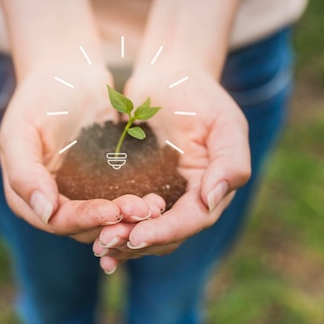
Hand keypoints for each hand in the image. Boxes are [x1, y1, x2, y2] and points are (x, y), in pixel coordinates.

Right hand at [0, 58, 163, 241]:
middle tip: (143, 210)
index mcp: (27, 198)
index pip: (58, 222)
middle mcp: (53, 205)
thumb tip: (44, 212)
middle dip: (114, 223)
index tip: (112, 210)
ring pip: (106, 222)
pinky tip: (156, 200)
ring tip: (154, 207)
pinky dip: (137, 206)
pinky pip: (120, 204)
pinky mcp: (103, 187)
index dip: (85, 220)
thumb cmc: (38, 97)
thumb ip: (24, 173)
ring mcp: (80, 197)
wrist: (69, 73)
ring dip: (130, 220)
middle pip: (85, 228)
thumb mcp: (20, 130)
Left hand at [92, 66, 250, 270]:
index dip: (166, 231)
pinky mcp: (141, 193)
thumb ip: (231, 161)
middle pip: (169, 235)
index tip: (137, 236)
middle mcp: (190, 202)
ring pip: (148, 233)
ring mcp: (165, 199)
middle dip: (139, 241)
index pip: (193, 219)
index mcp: (213, 189)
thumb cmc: (199, 95)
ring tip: (98, 246)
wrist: (168, 78)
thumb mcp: (224, 121)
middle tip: (107, 242)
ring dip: (124, 243)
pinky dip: (114, 232)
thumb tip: (212, 200)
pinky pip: (129, 221)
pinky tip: (93, 242)